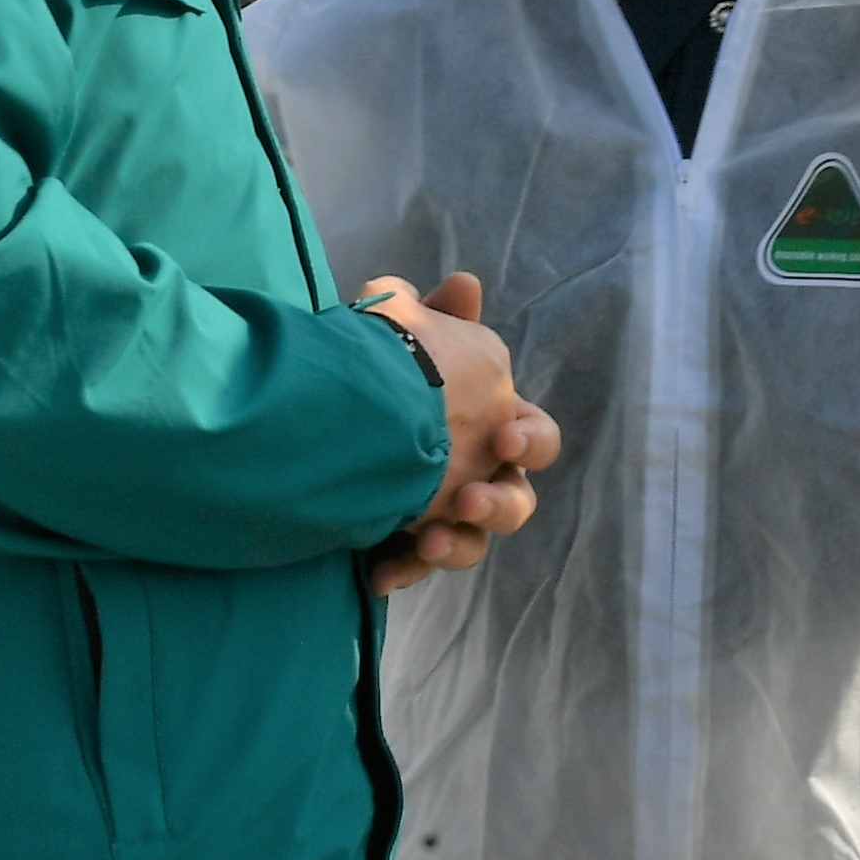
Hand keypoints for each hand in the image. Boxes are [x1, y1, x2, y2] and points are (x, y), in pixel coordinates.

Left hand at [363, 271, 559, 594]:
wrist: (321, 407)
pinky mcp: (403, 541)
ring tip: (429, 542)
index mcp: (491, 426)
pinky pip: (413, 567)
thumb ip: (440, 313)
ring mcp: (441, 512)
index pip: (537, 439)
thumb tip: (465, 285)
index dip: (530, 442)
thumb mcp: (404, 328)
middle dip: (498, 505)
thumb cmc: (384, 367)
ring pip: (473, 545)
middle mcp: (476, 474)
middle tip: (466, 499)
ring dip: (458, 545)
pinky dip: (402, 570)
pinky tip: (377, 574)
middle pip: (515, 504)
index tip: (501, 439)